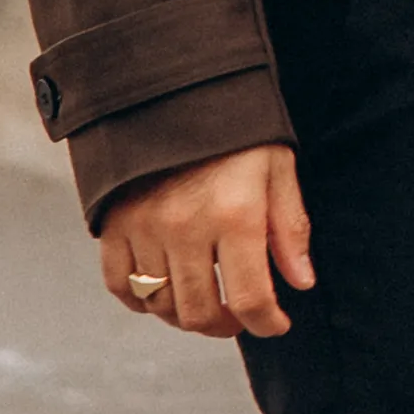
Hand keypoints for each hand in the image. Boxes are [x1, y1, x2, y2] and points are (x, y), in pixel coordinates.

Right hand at [94, 143, 315, 341]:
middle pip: (200, 312)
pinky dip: (141, 300)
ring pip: (160, 304)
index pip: (250, 298)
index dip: (267, 323)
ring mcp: (143, 227)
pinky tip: (163, 292)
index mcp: (234, 214)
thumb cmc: (235, 127)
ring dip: (185, 316)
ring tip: (206, 303)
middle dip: (225, 326)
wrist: (173, 87)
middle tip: (239, 318)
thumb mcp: (277, 167)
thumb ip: (289, 228)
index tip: (276, 324)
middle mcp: (185, 227)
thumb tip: (301, 282)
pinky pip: (119, 284)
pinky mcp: (112, 222)